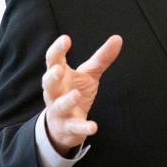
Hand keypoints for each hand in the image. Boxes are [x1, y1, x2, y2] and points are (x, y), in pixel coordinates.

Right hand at [42, 34, 122, 155]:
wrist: (64, 126)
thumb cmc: (74, 92)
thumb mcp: (89, 74)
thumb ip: (101, 58)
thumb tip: (118, 38)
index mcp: (59, 76)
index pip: (53, 60)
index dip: (57, 50)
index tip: (65, 39)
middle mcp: (55, 92)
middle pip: (48, 83)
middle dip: (52, 76)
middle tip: (59, 69)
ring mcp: (59, 110)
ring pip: (59, 105)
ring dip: (66, 101)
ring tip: (75, 94)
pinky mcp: (68, 127)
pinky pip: (74, 127)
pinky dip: (83, 127)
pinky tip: (93, 127)